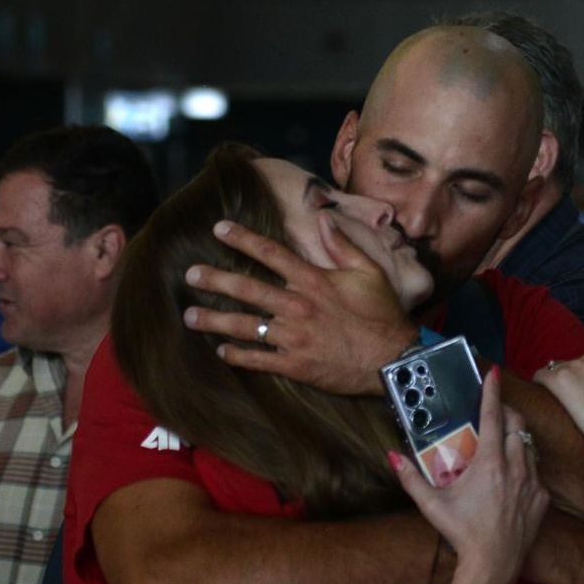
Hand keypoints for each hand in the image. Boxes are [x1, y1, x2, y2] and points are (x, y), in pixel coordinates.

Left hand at [182, 218, 416, 394]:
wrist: (393, 360)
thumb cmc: (383, 315)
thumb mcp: (370, 272)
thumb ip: (344, 244)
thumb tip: (324, 217)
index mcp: (314, 281)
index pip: (271, 253)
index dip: (242, 239)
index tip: (218, 229)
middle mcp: (298, 306)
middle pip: (248, 288)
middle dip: (216, 280)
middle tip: (190, 275)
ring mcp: (294, 338)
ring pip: (246, 326)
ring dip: (215, 320)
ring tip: (189, 316)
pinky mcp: (296, 365)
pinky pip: (260, 360)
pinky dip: (238, 355)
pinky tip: (221, 350)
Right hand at [390, 370, 547, 583]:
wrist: (494, 565)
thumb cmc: (462, 533)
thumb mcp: (432, 505)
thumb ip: (410, 478)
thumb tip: (392, 456)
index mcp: (490, 463)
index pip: (493, 416)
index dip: (492, 391)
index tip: (492, 374)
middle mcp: (516, 467)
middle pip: (518, 426)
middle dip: (507, 413)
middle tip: (494, 413)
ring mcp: (532, 483)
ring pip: (529, 447)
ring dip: (516, 440)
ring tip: (501, 445)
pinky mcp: (541, 499)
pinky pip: (536, 472)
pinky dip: (524, 467)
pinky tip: (510, 478)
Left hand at [534, 352, 583, 452]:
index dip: (583, 382)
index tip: (583, 396)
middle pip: (570, 367)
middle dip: (570, 384)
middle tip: (571, 405)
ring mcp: (574, 367)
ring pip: (554, 373)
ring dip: (555, 388)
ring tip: (557, 408)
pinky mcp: (559, 379)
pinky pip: (540, 378)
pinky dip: (540, 389)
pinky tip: (543, 403)